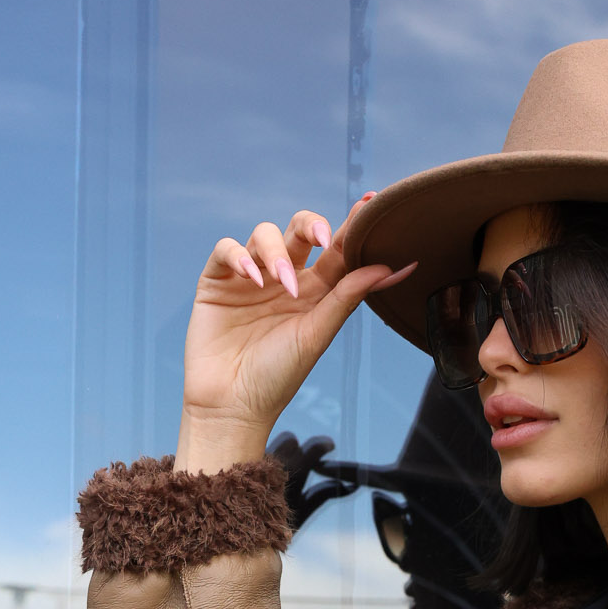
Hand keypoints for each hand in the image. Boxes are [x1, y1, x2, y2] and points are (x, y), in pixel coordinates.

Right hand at [175, 196, 414, 472]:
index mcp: (314, 293)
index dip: (352, 226)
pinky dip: (239, 256)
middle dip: (311, 225)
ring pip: (265, 234)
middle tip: (323, 238)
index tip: (372, 203)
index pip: (336, 251)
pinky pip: (227, 250)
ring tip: (282, 284)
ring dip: (275, 251)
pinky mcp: (218, 281)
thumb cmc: (277, 377)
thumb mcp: (317, 334)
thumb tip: (389, 266)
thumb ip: (348, 297)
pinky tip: (253, 279)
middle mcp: (284, 280)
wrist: (232, 406)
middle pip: (300, 231)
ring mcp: (250, 278)